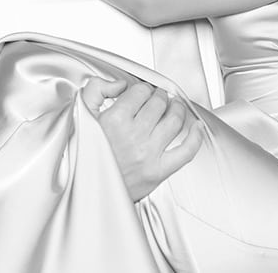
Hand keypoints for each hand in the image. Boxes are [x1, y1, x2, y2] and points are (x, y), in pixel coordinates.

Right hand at [82, 77, 202, 200]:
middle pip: (159, 103)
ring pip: (174, 120)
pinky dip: (196, 137)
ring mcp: (148, 154)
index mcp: (114, 120)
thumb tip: (120, 84)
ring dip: (178, 108)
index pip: (140, 92)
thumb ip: (96, 90)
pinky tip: (197, 127)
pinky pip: (186, 151)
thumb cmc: (83, 156)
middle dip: (160, 96)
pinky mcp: (158, 172)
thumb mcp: (80, 117)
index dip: (142, 88)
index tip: (141, 92)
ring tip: (175, 106)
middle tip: (158, 98)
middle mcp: (134, 136)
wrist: (85, 192)